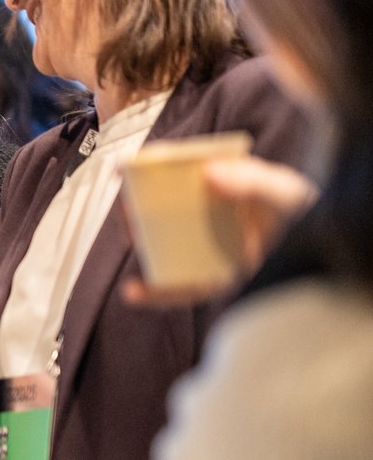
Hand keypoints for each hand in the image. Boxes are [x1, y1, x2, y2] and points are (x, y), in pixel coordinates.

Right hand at [123, 156, 316, 305]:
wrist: (332, 263)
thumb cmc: (310, 218)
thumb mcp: (288, 192)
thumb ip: (254, 180)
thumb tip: (209, 173)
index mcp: (228, 188)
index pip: (184, 172)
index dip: (153, 167)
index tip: (128, 166)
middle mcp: (214, 218)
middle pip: (166, 210)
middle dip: (140, 207)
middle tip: (127, 205)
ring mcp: (212, 250)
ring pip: (168, 247)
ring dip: (143, 243)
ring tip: (131, 237)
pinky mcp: (216, 282)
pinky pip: (181, 289)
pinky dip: (156, 294)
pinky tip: (134, 292)